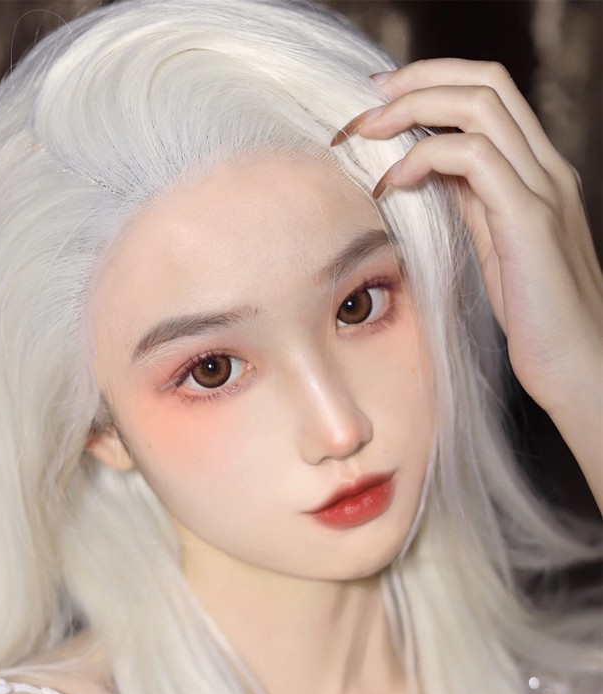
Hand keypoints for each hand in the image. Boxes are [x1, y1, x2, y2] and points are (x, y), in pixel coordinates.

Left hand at [331, 59, 602, 423]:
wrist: (578, 364)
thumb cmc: (535, 318)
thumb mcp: (496, 247)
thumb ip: (472, 203)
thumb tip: (427, 171)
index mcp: (538, 172)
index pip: (490, 95)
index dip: (433, 83)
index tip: (381, 101)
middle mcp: (546, 168)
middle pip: (485, 80)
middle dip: (415, 80)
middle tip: (364, 104)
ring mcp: (544, 188)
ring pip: (479, 105)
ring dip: (411, 110)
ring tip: (366, 134)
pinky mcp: (530, 219)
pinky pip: (473, 157)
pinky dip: (423, 158)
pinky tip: (392, 183)